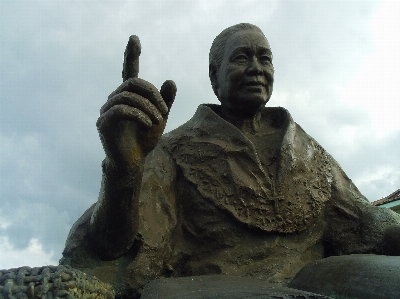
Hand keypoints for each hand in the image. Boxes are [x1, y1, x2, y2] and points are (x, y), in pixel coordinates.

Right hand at [96, 35, 175, 168]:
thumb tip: (171, 81)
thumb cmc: (144, 140)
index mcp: (129, 97)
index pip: (129, 72)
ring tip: (158, 120)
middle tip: (165, 111)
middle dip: (153, 94)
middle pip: (133, 83)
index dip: (131, 55)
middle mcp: (115, 99)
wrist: (133, 162)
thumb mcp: (159, 119)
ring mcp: (107, 110)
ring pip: (128, 96)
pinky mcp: (103, 123)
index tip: (135, 38)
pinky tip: (148, 124)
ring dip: (148, 107)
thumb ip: (165, 102)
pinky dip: (138, 115)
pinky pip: (121, 110)